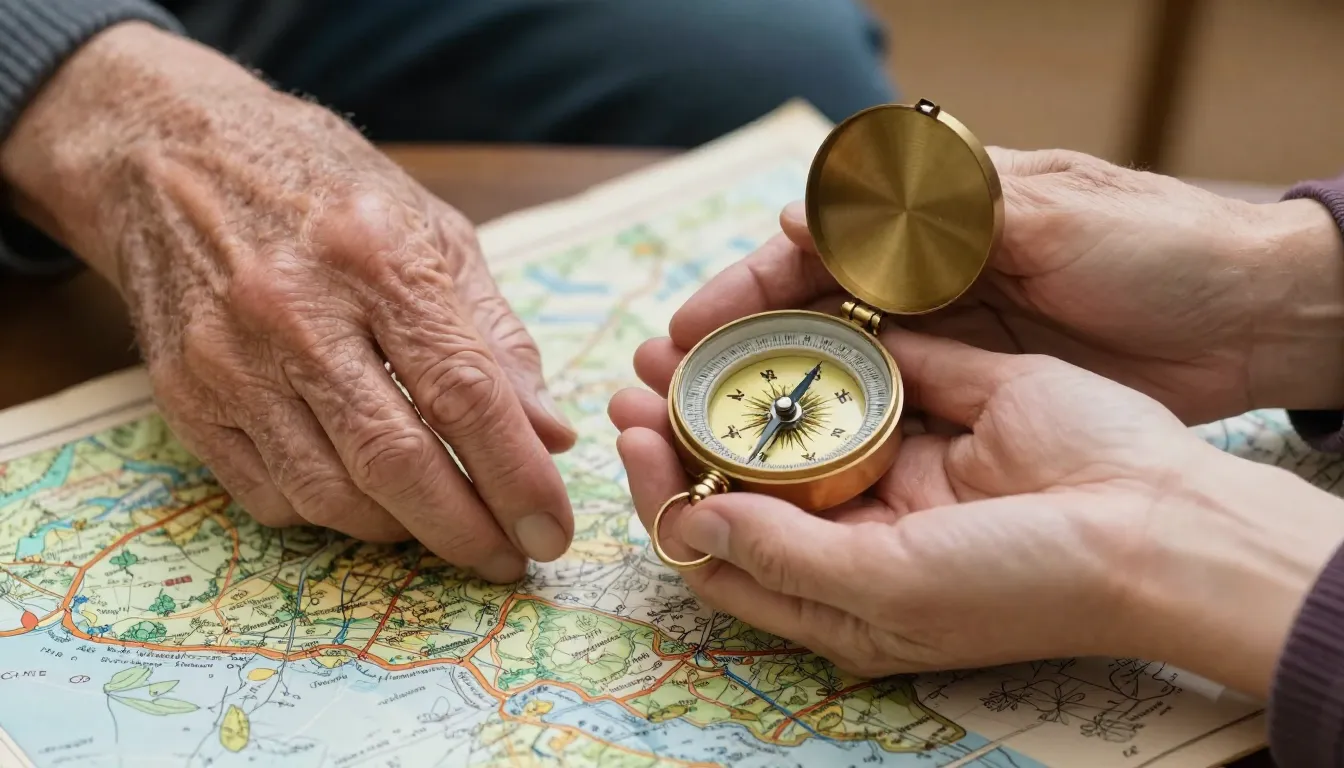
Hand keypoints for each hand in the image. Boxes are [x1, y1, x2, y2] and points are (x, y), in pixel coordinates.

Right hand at [0, 23, 576, 580]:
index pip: (463, 394)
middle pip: (396, 461)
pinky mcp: (185, 397)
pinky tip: (370, 497)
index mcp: (375, 257)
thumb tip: (551, 436)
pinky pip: (272, 495)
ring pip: (331, 493)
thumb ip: (495, 336)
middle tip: (512, 558)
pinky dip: (334, 514)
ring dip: (405, 530)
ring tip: (451, 527)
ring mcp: (227, 360)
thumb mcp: (433, 231)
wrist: (169, 157)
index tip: (554, 530)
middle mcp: (293, 311)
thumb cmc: (325, 189)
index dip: (518, 478)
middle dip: (467, 530)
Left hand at [611, 328, 1343, 696]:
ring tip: (676, 343)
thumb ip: (780, 557)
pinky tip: (767, 313)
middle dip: (685, 433)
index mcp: (845, 593)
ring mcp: (907, 459)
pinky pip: (872, 362)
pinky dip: (822, 340)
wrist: (1156, 528)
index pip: (728, 548)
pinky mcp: (949, 396)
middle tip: (631, 384)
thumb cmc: (1022, 581)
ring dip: (734, 382)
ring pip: (796, 417)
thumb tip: (682, 525)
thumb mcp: (887, 589)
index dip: (670, 497)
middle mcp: (865, 528)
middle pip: (748, 480)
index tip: (634, 441)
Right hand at [640, 149, 1343, 425]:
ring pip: (829, 376)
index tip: (682, 332)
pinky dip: (829, 443)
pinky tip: (780, 473)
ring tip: (693, 438)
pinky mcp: (970, 403)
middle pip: (800, 320)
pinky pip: (882, 422)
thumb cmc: (1155, 247)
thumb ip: (926, 213)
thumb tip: (801, 217)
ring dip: (761, 407)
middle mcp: (921, 285)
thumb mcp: (1043, 211)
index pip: (809, 255)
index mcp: (928, 226)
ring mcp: (943, 347)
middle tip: (658, 393)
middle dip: (729, 354)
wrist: (1252, 318)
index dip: (741, 292)